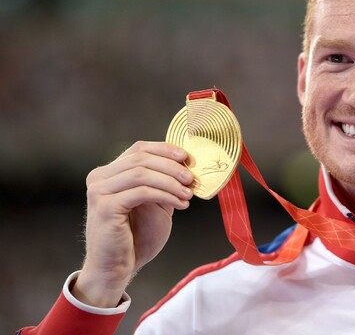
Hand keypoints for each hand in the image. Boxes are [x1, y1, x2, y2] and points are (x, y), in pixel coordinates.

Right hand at [71, 141, 193, 307]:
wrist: (117, 269)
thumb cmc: (136, 238)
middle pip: (141, 158)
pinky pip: (142, 192)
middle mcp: (99, 178)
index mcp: (109, 173)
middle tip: (192, 178)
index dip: (165, 149)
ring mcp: (99, 191)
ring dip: (171, 182)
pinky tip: (180, 204)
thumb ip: (162, 183)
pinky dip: (165, 195)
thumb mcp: (154, 204)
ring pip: (142, 173)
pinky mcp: (105, 207)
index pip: (139, 149)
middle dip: (171, 166)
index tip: (187, 157)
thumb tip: (186, 165)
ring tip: (188, 193)